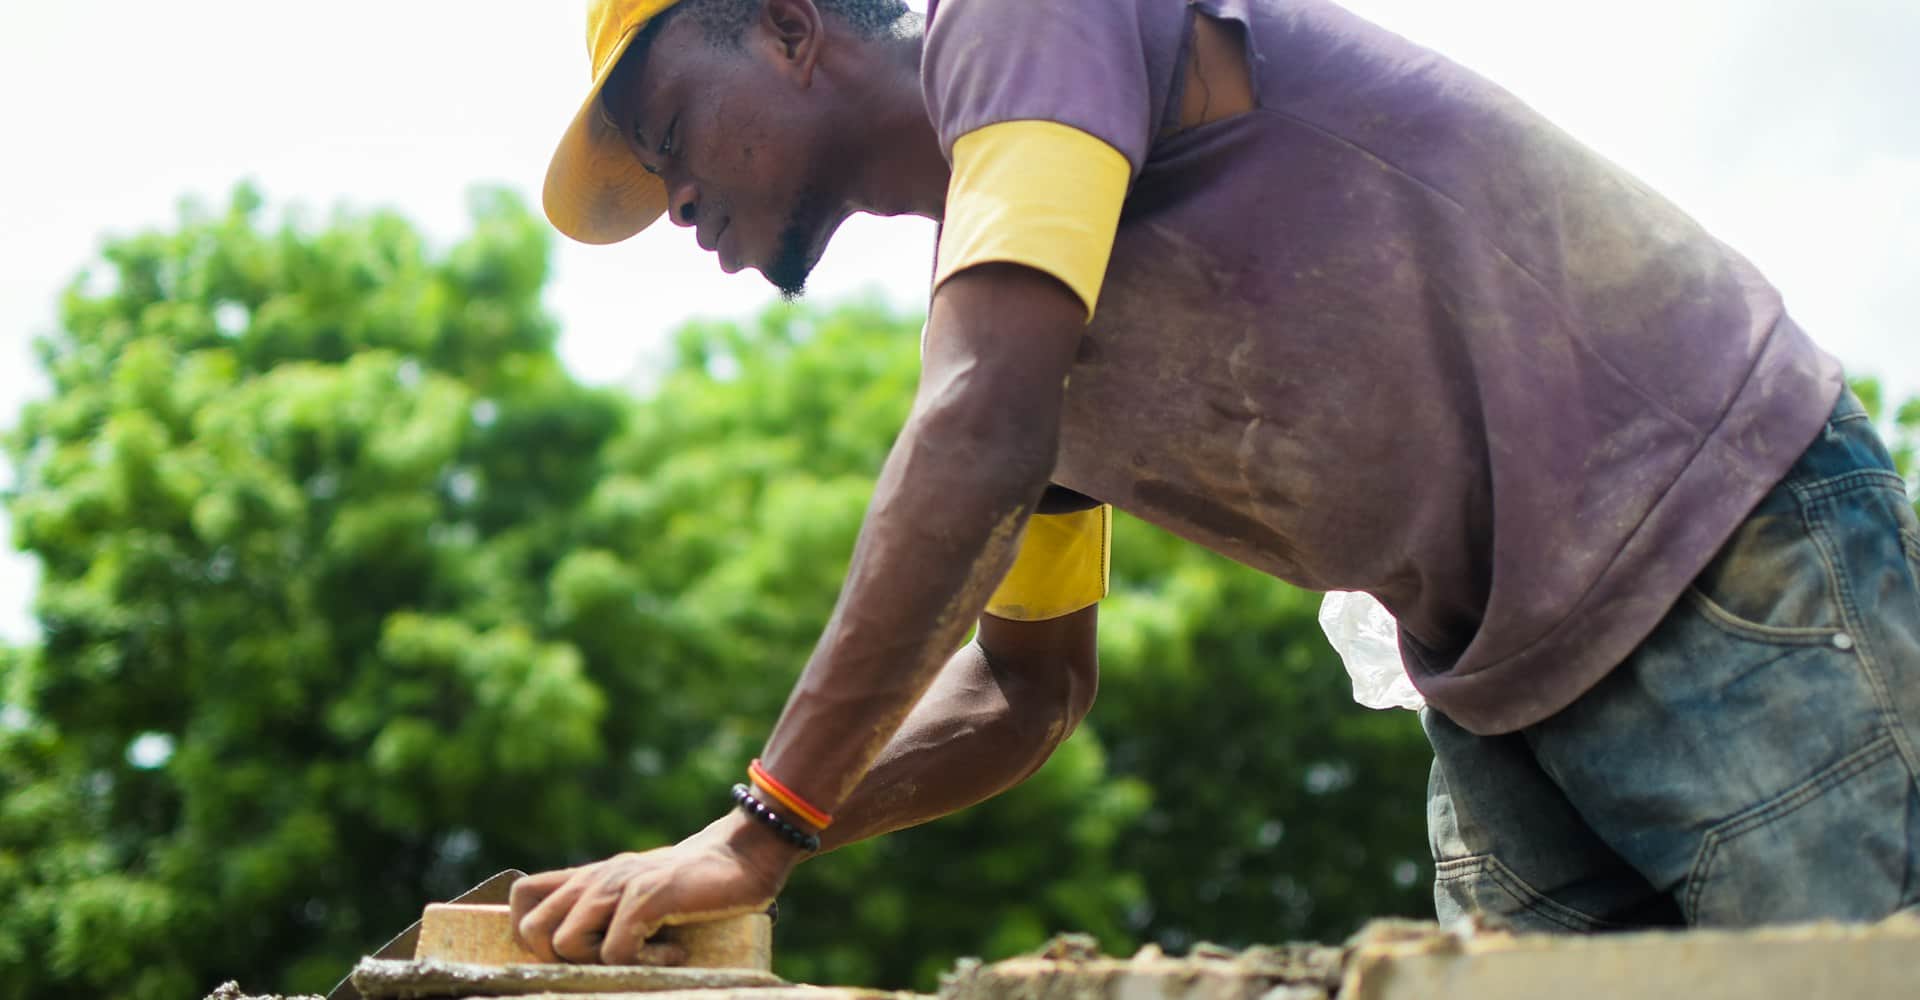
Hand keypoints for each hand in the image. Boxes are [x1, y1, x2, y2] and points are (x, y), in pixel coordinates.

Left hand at [510, 810, 801, 964]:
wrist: (741, 856)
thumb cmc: (692, 886)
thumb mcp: (637, 893)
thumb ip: (605, 908)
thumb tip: (575, 949)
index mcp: (588, 878)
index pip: (523, 897)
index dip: (529, 933)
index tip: (572, 953)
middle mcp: (596, 878)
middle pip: (533, 929)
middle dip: (560, 959)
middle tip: (606, 958)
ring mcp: (619, 884)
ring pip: (566, 943)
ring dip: (603, 964)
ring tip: (647, 954)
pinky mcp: (647, 895)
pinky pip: (617, 951)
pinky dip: (645, 963)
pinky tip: (675, 952)